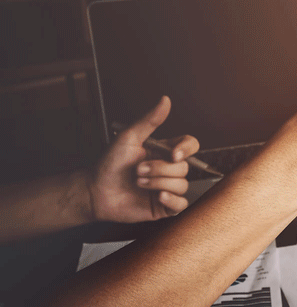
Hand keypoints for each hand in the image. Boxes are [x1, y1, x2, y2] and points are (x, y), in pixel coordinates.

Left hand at [89, 96, 199, 221]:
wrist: (96, 192)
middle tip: (138, 170)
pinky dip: (171, 200)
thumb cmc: (109, 165)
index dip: (187, 149)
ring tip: (139, 183)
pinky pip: (181, 204)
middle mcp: (168, 169)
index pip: (190, 146)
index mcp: (164, 152)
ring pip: (182, 185)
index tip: (173, 154)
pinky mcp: (165, 206)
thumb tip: (165, 100)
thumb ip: (150, 120)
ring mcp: (168, 188)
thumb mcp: (129, 138)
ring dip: (158, 183)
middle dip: (160, 169)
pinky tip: (157, 197)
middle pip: (184, 168)